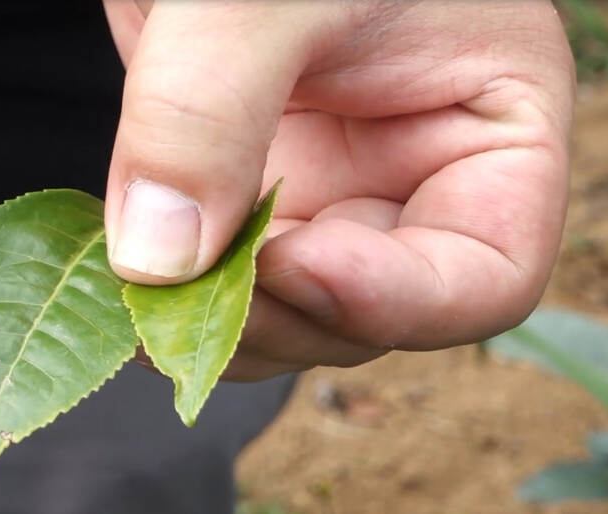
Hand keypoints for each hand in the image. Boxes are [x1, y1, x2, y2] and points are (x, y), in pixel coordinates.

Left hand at [102, 1, 574, 379]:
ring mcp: (321, 188)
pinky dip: (171, 292)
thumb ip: (210, 110)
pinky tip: (122, 279)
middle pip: (367, 313)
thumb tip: (159, 258)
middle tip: (189, 286)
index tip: (292, 260)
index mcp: (483, 125)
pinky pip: (217, 276)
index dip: (395, 301)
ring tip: (143, 293)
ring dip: (215, 323)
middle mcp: (404, 175)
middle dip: (281, 314)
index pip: (486, 273)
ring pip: (286, 311)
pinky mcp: (240, 185)